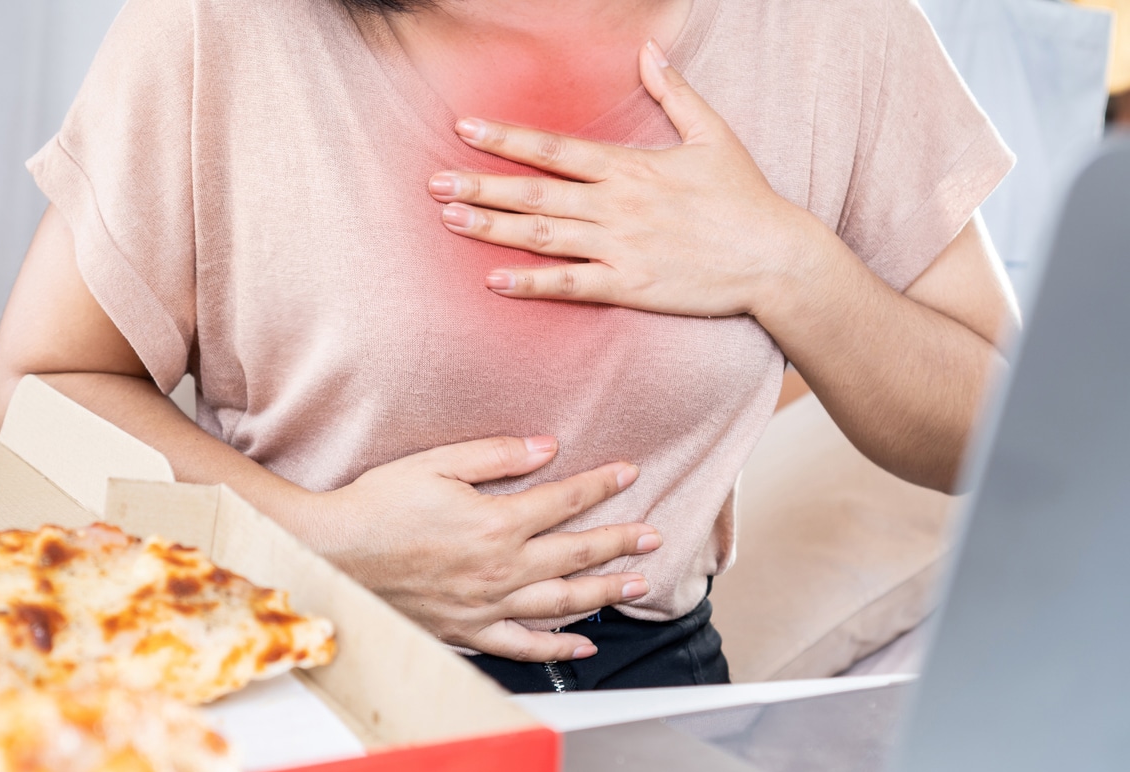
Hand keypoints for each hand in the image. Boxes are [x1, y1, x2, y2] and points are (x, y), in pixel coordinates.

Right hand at [300, 436, 659, 661]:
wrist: (332, 553)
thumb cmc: (379, 505)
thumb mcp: (437, 464)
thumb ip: (497, 455)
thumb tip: (547, 447)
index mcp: (496, 522)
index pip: (565, 501)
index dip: (603, 485)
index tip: (630, 473)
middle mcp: (500, 569)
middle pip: (576, 554)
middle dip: (620, 542)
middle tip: (653, 536)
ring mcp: (486, 605)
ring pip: (562, 602)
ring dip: (604, 592)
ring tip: (638, 584)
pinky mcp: (468, 631)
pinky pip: (524, 645)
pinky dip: (558, 647)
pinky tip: (585, 644)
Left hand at [427, 40, 817, 318]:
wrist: (774, 257)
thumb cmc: (744, 197)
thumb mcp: (712, 134)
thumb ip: (674, 93)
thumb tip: (647, 51)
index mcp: (630, 166)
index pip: (555, 147)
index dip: (506, 137)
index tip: (465, 127)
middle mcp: (617, 204)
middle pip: (535, 191)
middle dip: (481, 184)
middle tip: (434, 181)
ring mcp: (621, 245)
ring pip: (544, 234)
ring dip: (494, 226)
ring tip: (450, 218)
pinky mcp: (630, 284)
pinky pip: (571, 284)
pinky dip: (532, 283)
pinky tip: (495, 280)